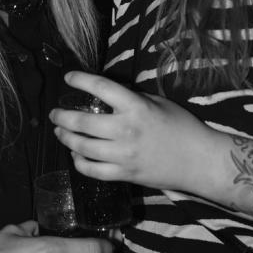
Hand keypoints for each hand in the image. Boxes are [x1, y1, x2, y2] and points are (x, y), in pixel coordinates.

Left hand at [50, 72, 224, 191]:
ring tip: (59, 132)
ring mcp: (124, 155)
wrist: (199, 160)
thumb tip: (106, 95)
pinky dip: (80, 163)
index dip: (80, 80)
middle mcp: (126, 130)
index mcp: (135, 106)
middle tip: (54, 113)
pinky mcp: (125, 175)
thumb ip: (131, 99)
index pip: (100, 88)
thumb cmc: (181, 126)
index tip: (67, 77)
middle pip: (83, 121)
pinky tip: (76, 156)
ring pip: (82, 147)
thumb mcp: (157, 102)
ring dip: (66, 138)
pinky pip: (93, 171)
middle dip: (62, 116)